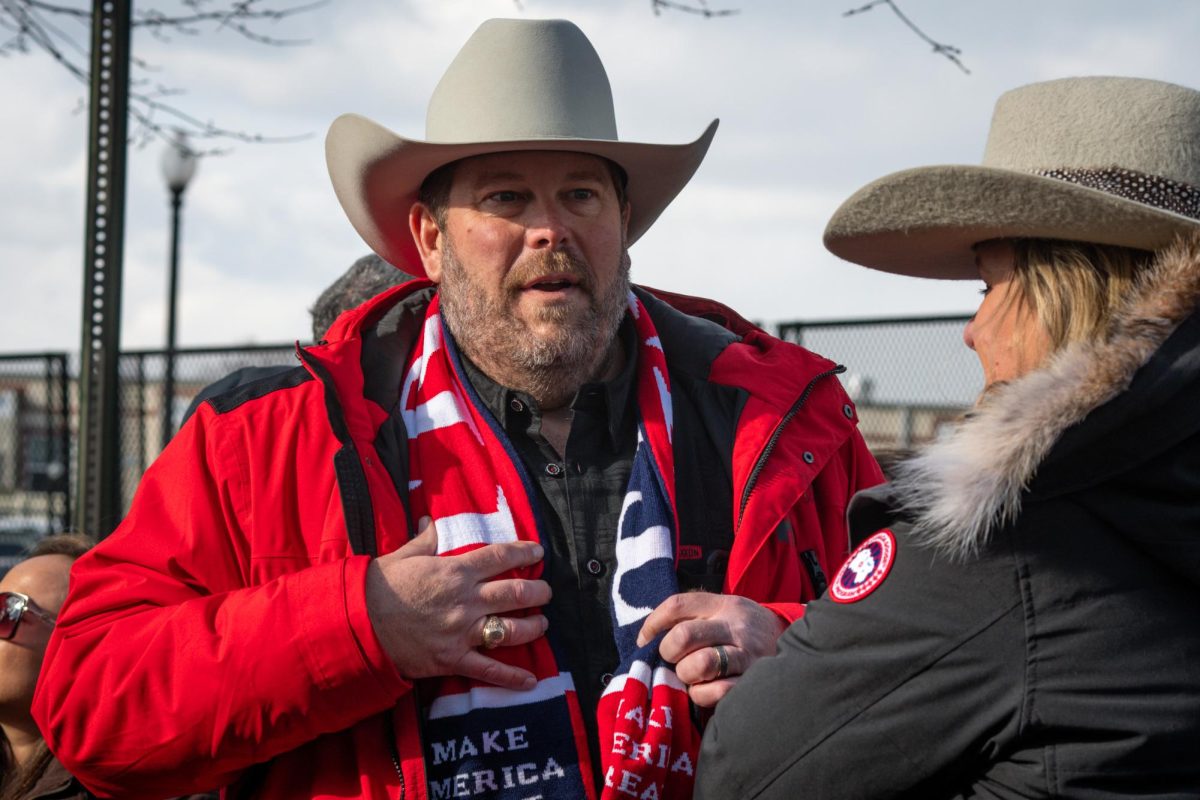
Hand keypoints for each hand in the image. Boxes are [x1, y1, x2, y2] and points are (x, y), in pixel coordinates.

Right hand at [365, 517, 551, 689]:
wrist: (358, 622)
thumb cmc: (381, 586)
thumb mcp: (404, 555)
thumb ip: (425, 540)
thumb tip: (432, 523)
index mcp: (455, 571)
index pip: (500, 557)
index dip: (524, 553)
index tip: (538, 553)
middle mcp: (465, 600)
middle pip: (515, 594)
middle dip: (538, 592)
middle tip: (546, 592)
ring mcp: (461, 631)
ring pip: (510, 629)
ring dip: (533, 627)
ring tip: (542, 624)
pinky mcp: (453, 658)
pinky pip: (488, 669)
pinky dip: (511, 677)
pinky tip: (531, 680)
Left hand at [636, 592, 785, 707]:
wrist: (793, 643)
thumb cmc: (744, 630)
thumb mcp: (725, 610)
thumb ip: (693, 616)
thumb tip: (648, 637)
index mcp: (723, 605)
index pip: (678, 605)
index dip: (653, 623)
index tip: (645, 639)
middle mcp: (735, 626)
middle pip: (684, 635)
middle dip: (668, 652)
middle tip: (672, 659)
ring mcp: (746, 655)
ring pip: (700, 664)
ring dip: (685, 674)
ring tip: (690, 675)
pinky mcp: (753, 682)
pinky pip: (716, 692)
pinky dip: (701, 695)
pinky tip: (703, 691)